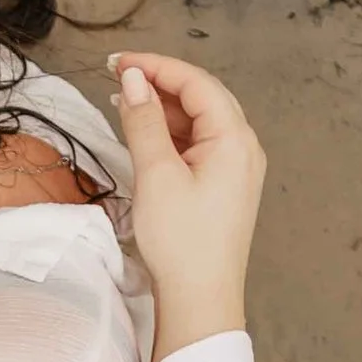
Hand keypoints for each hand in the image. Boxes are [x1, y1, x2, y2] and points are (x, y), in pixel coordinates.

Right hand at [106, 49, 264, 355]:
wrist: (201, 299)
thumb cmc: (181, 242)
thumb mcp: (156, 175)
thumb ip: (144, 122)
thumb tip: (134, 79)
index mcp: (235, 139)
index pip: (196, 83)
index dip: (156, 66)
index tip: (118, 61)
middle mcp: (243, 148)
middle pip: (202, 96)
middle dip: (160, 81)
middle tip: (118, 74)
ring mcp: (236, 168)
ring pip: (199, 120)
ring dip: (163, 108)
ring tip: (125, 101)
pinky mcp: (224, 186)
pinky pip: (199, 144)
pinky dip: (171, 133)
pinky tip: (145, 133)